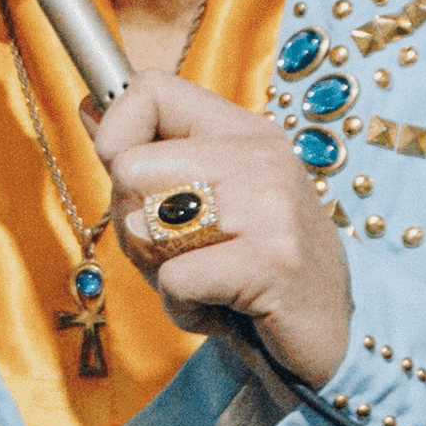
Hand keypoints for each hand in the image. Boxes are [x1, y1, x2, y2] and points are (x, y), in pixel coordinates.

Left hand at [93, 69, 351, 386]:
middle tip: (179, 256)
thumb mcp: (208, 201)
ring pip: (143, 224)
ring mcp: (271, 207)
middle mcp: (261, 156)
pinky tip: (222, 313)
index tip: (134, 185)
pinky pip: (175, 281)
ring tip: (206, 284)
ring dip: (158, 273)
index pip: (152, 88)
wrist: (336, 338)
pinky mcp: (273, 261)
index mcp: (244, 131)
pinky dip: (184, 311)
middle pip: (130, 167)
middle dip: (132, 227)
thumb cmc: (257, 271)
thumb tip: (90, 104)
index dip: (117, 135)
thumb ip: (151, 154)